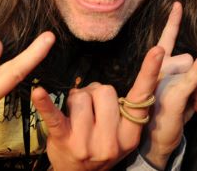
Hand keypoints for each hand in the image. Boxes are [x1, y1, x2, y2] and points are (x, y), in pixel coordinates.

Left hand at [31, 46, 164, 170]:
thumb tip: (111, 84)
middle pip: (105, 91)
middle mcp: (111, 142)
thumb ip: (125, 110)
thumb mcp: (122, 135)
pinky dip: (45, 103)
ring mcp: (86, 143)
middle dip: (94, 93)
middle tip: (90, 110)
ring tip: (75, 116)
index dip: (149, 73)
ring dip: (76, 100)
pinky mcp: (63, 140)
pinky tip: (38, 92)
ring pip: (81, 96)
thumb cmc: (101, 146)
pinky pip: (54, 116)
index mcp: (130, 135)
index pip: (141, 99)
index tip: (158, 50)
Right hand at [140, 2, 196, 169]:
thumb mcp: (186, 92)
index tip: (177, 4)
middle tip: (195, 99)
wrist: (158, 139)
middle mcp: (158, 69)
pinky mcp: (173, 93)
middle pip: (186, 58)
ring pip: (191, 68)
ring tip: (193, 108)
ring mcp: (163, 80)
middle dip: (196, 75)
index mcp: (159, 66)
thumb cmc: (171, 113)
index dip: (172, 21)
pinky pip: (192, 78)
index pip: (166, 39)